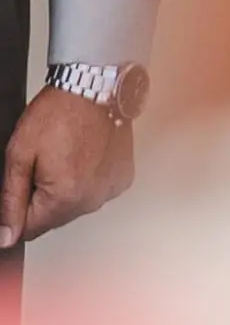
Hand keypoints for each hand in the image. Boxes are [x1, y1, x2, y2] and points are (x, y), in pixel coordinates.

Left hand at [4, 86, 133, 243]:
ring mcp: (111, 189)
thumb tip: (6, 236)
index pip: (30, 229)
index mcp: (66, 196)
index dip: (16, 212)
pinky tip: (81, 157)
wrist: (96, 88)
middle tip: (40, 164)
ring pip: (75, 206)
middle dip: (41, 198)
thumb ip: (11, 200)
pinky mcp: (122, 179)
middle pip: (54, 218)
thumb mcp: (19, 155)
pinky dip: (85, 180)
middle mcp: (93, 199)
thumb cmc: (59, 113)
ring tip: (63, 156)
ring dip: (64, 190)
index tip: (19, 187)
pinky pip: (95, 191)